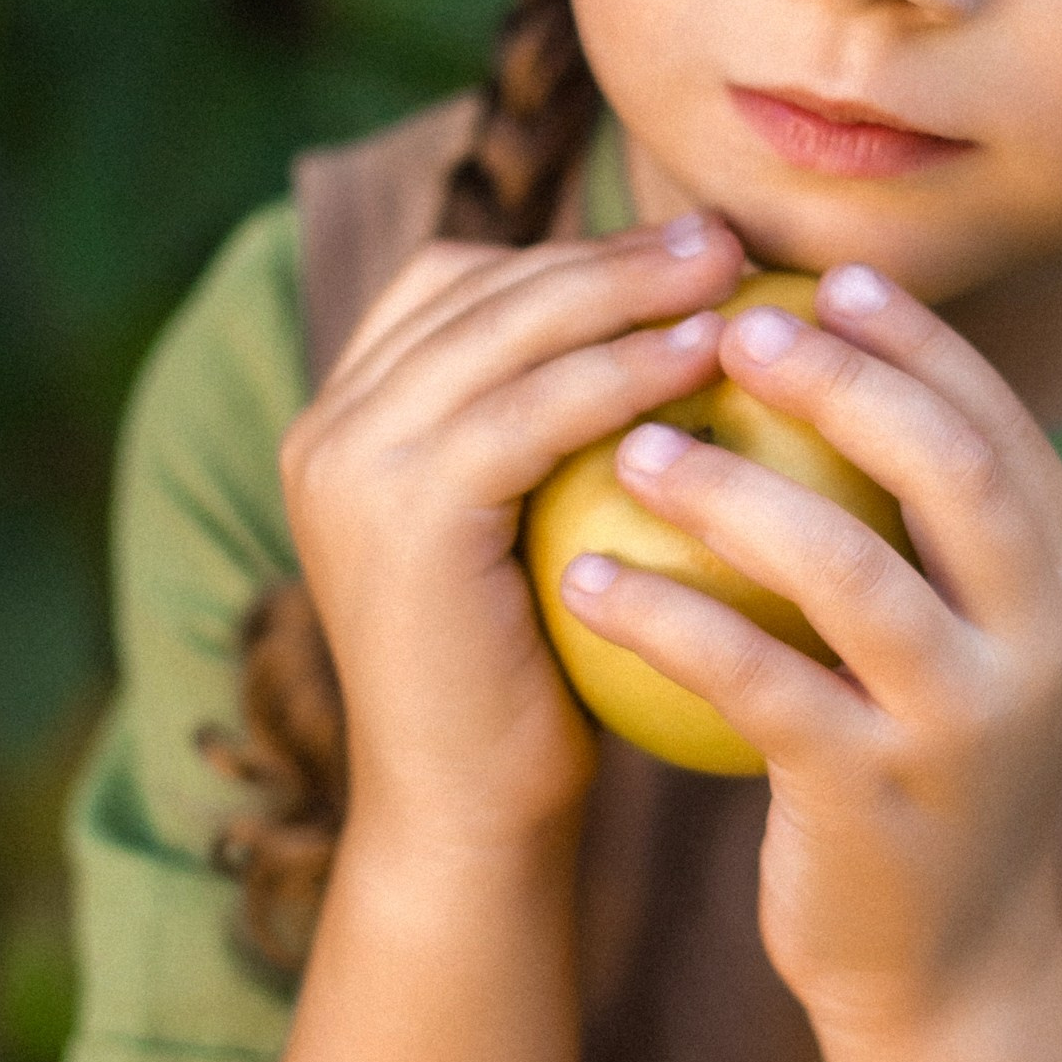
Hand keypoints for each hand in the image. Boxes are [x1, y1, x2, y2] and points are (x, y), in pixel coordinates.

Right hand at [278, 213, 744, 864]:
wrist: (468, 821)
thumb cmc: (536, 687)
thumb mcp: (536, 530)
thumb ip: (556, 432)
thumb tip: (680, 319)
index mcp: (343, 421)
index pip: (457, 283)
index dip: (574, 252)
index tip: (688, 250)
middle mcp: (327, 428)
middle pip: (480, 285)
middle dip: (611, 252)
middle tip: (726, 241)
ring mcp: (351, 463)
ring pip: (509, 328)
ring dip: (629, 289)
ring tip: (734, 277)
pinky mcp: (402, 509)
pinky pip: (535, 409)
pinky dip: (627, 370)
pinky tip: (708, 359)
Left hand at [555, 266, 1061, 1029]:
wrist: (947, 978)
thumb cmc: (918, 779)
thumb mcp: (960, 651)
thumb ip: (924, 537)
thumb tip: (826, 371)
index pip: (1002, 426)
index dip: (920, 340)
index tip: (828, 275)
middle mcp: (1040, 645)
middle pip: (950, 468)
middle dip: (842, 377)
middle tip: (733, 324)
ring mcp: (964, 725)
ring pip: (849, 570)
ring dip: (734, 489)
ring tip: (636, 444)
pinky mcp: (873, 800)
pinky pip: (754, 682)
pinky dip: (666, 617)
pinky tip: (585, 577)